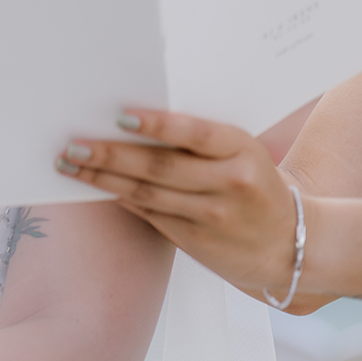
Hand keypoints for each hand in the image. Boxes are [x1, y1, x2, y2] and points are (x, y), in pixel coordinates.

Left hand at [55, 109, 301, 300]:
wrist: (292, 244)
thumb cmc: (255, 184)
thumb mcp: (242, 153)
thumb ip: (199, 140)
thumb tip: (131, 119)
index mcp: (243, 150)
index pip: (195, 133)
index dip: (156, 125)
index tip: (118, 116)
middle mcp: (231, 183)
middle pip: (159, 166)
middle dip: (110, 155)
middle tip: (72, 144)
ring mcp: (214, 215)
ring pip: (147, 193)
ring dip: (102, 179)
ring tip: (69, 164)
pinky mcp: (197, 241)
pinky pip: (149, 214)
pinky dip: (120, 198)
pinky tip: (94, 186)